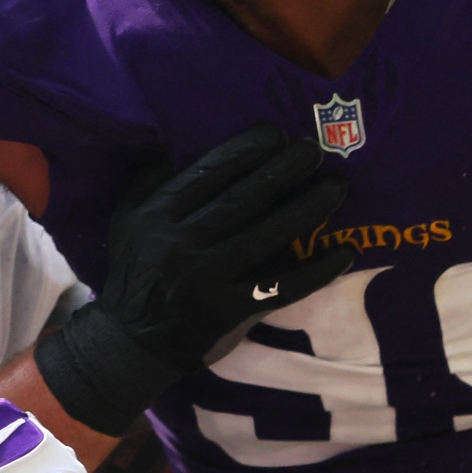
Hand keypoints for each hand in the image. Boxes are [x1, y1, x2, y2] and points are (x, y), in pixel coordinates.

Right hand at [34, 125, 353, 435]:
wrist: (133, 339)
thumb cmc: (135, 268)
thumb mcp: (127, 218)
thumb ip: (151, 180)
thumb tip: (182, 139)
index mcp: (157, 216)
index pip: (208, 174)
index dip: (246, 150)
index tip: (277, 133)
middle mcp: (181, 244)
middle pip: (243, 200)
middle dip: (284, 171)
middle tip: (315, 150)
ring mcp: (207, 279)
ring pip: (267, 236)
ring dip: (307, 209)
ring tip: (336, 187)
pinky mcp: (230, 310)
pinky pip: (281, 286)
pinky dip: (316, 271)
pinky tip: (344, 251)